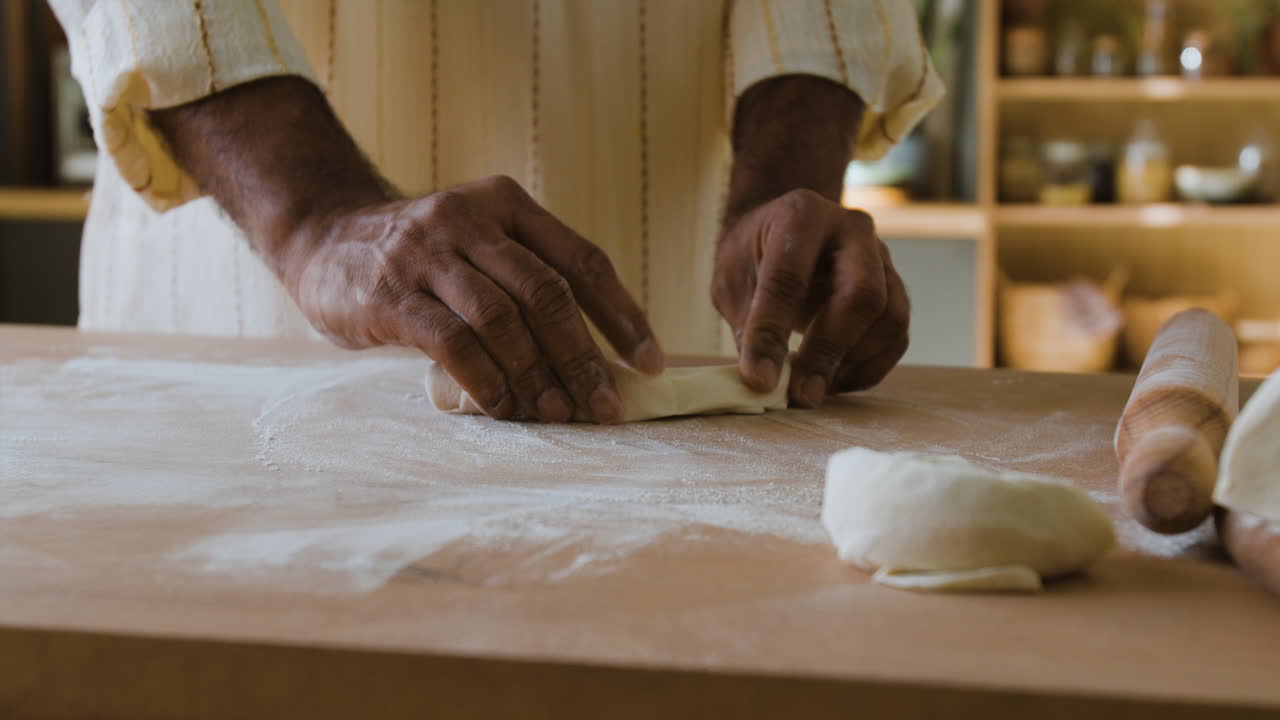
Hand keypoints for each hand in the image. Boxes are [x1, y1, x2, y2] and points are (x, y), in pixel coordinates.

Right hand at [151, 79, 660, 423]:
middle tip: (606, 406)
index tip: (649, 364)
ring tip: (558, 414)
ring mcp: (426, 252)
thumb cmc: (421, 258)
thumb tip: (598, 360)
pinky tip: (504, 409)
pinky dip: (487, 381)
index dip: (622, 316)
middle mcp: (470, 218)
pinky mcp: (389, 293)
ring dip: (538, 375)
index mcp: (507, 203)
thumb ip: (527, 280)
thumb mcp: (479, 244)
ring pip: (503, 319)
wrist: (322, 238)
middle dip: (585, 356)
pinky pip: (453, 343)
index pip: (582, 261)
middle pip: (547, 293)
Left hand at [712, 188, 908, 407]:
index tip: (759, 380)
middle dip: (830, 350)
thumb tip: (765, 382)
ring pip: (889, 316)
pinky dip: (869, 368)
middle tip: (803, 394)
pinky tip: (834, 381)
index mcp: (801, 215)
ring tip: (815, 389)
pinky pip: (897, 335)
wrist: (784, 230)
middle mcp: (852, 229)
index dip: (772, 334)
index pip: (789, 278)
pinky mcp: (895, 286)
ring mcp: (882, 256)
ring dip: (853, 363)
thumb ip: (749, 325)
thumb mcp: (733, 281)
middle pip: (861, 293)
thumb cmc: (754, 256)